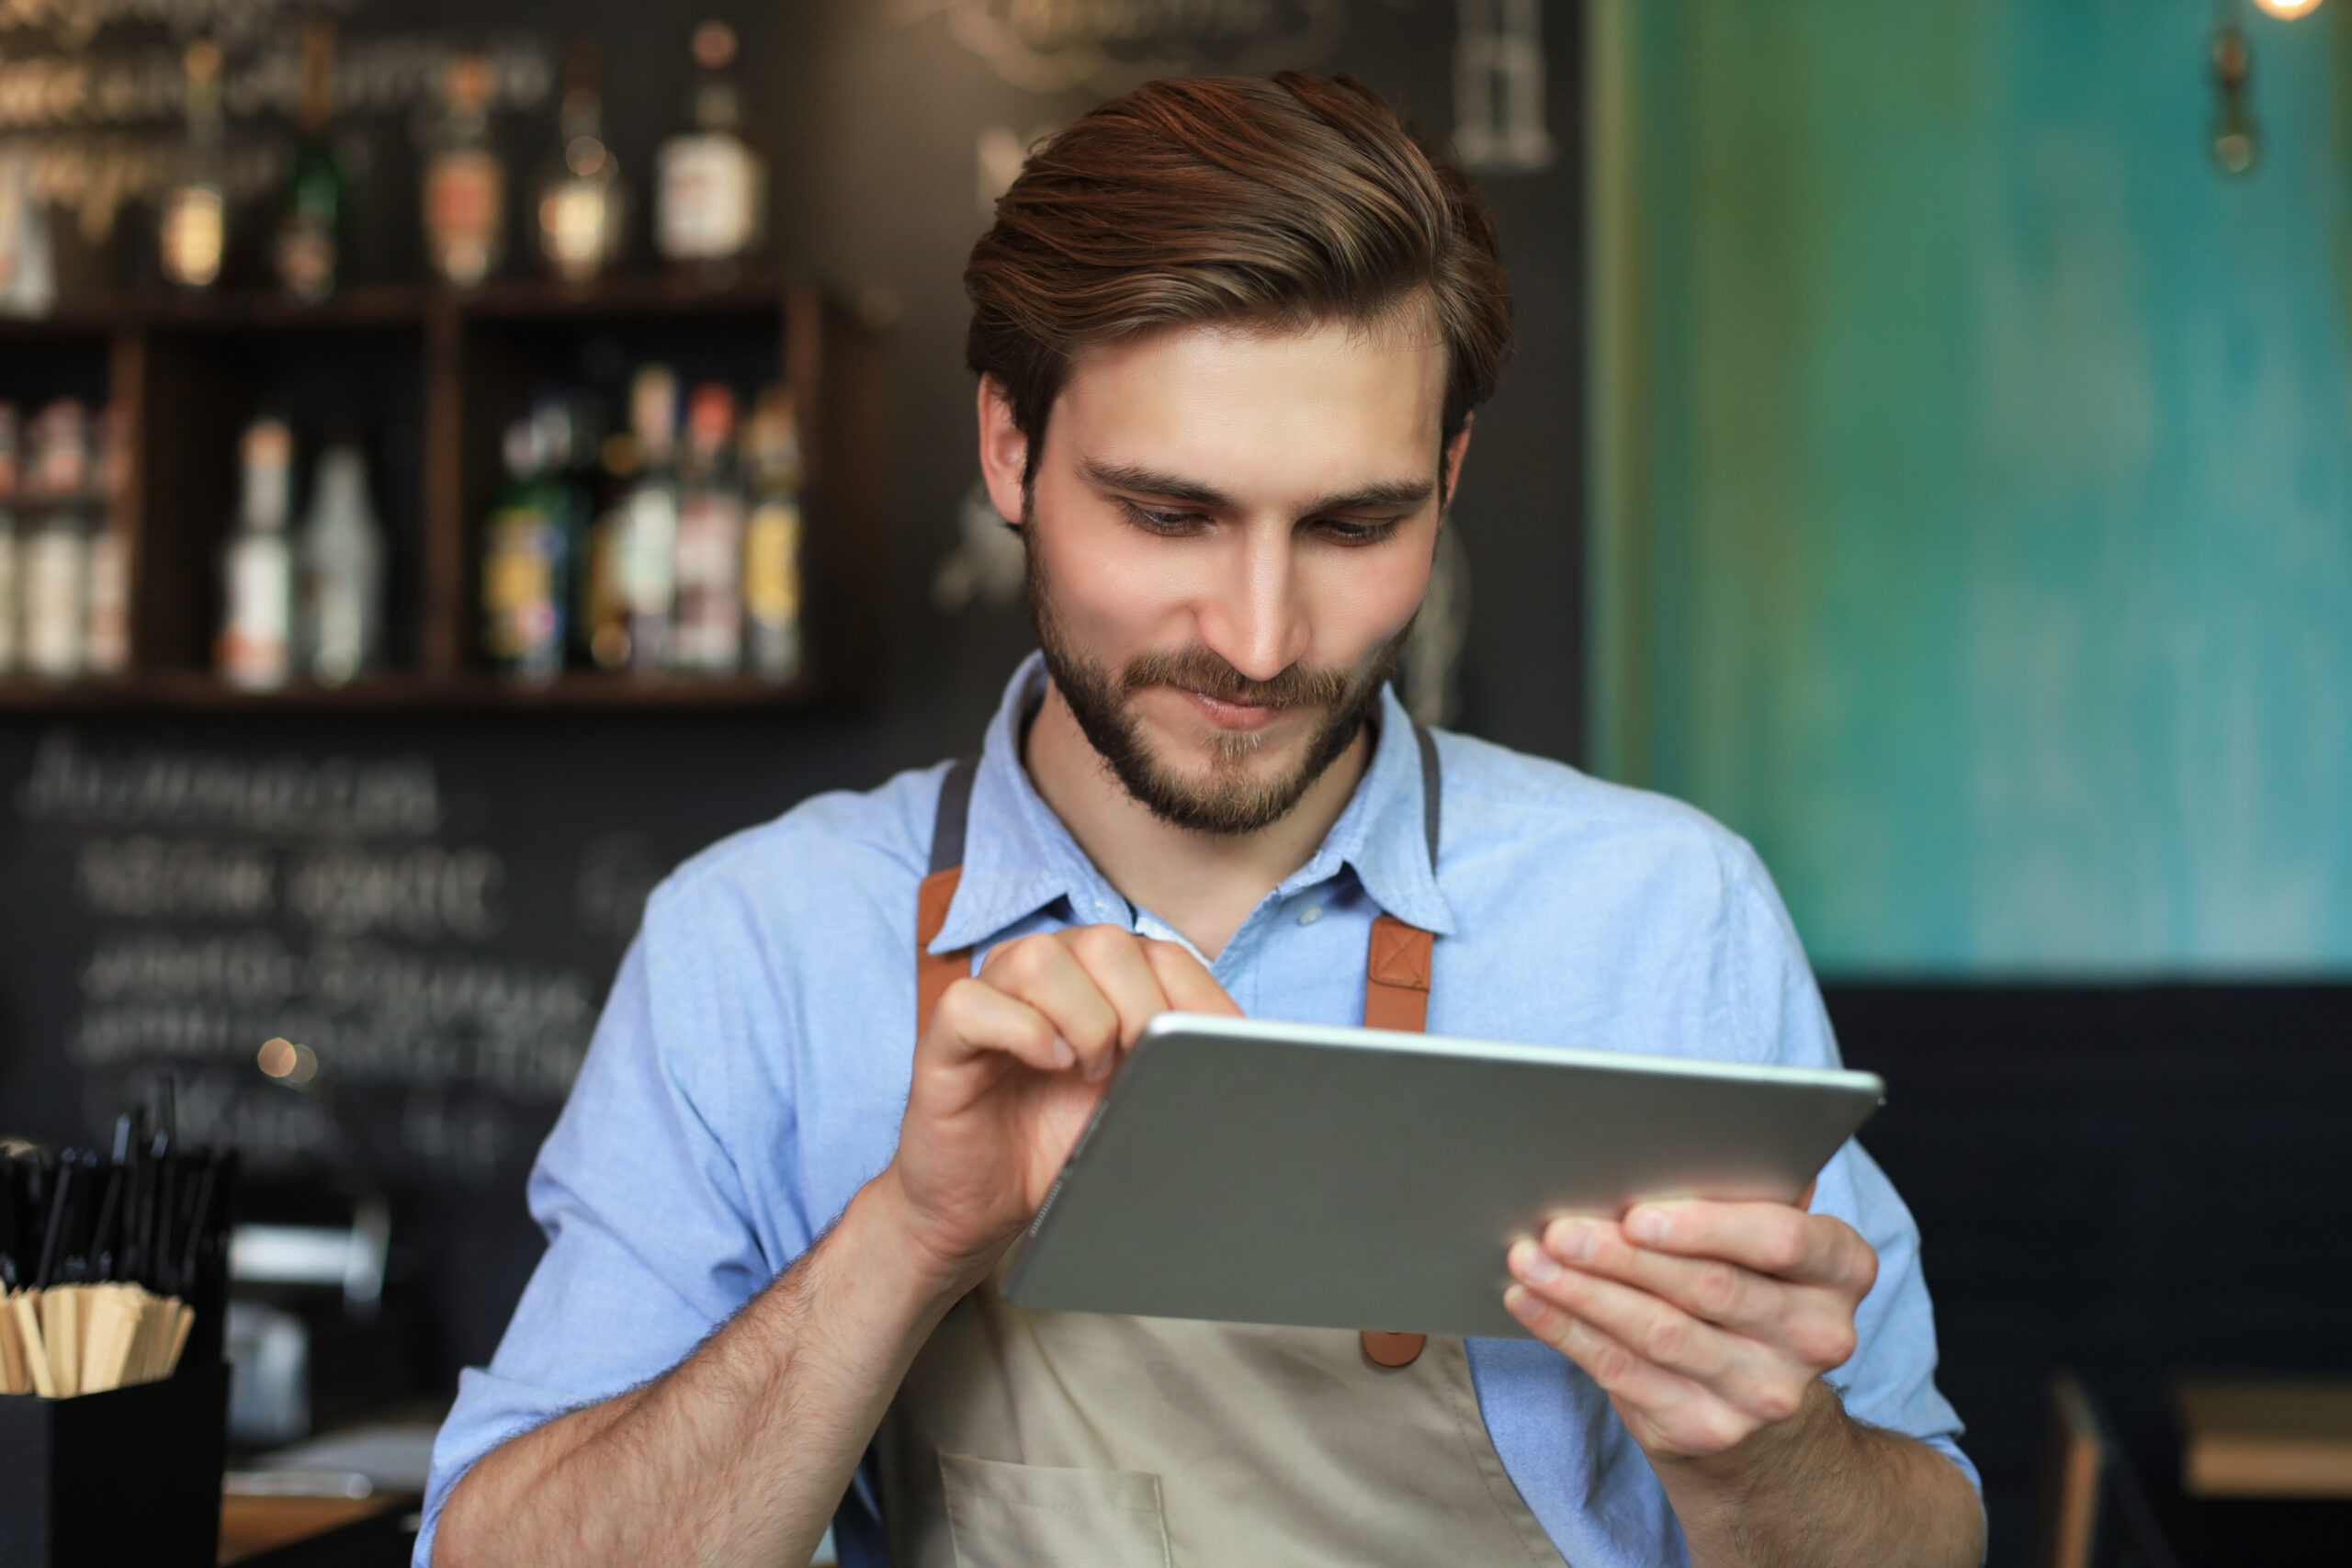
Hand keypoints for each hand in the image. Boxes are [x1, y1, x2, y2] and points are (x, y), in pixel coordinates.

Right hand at [884, 925, 1238, 1289]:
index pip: (1162, 953)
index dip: (1198, 997)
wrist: (983, 1206)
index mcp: (1098, 979)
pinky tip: (1047, 1065)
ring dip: (1082, 1018)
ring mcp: (991, 997)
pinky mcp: (944, 1035)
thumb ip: (1173, 1067)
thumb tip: (1236, 1058)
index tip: (1218, 1048)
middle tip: (1138, 1065)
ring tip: (1087, 1070)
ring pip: (1039, 958)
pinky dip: (1022, 1031)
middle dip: (1140, 1007)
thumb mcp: (1136, 1102)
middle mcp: (1045, 973)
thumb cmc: (1059, 1147)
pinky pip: (974, 1002)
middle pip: (1104, 942)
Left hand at [1503, 1198, 1876, 1461]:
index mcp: (1839, 1268)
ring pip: (1659, 1332)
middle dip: (1622, 1255)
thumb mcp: (1762, 1243)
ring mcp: (1766, 1391)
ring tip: (1529, 1260)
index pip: (1782, 1239)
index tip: (1638, 1214)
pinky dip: (1568, 1331)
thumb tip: (1668, 1139)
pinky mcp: (1711, 1427)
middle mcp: (1816, 1335)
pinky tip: (1531, 1302)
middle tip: (1559, 1229)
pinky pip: (1625, 1373)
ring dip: (1583, 1292)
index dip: (1707, 1226)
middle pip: (1709, 1286)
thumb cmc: (1747, 1290)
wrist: (1762, 1415)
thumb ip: (1738, 1194)